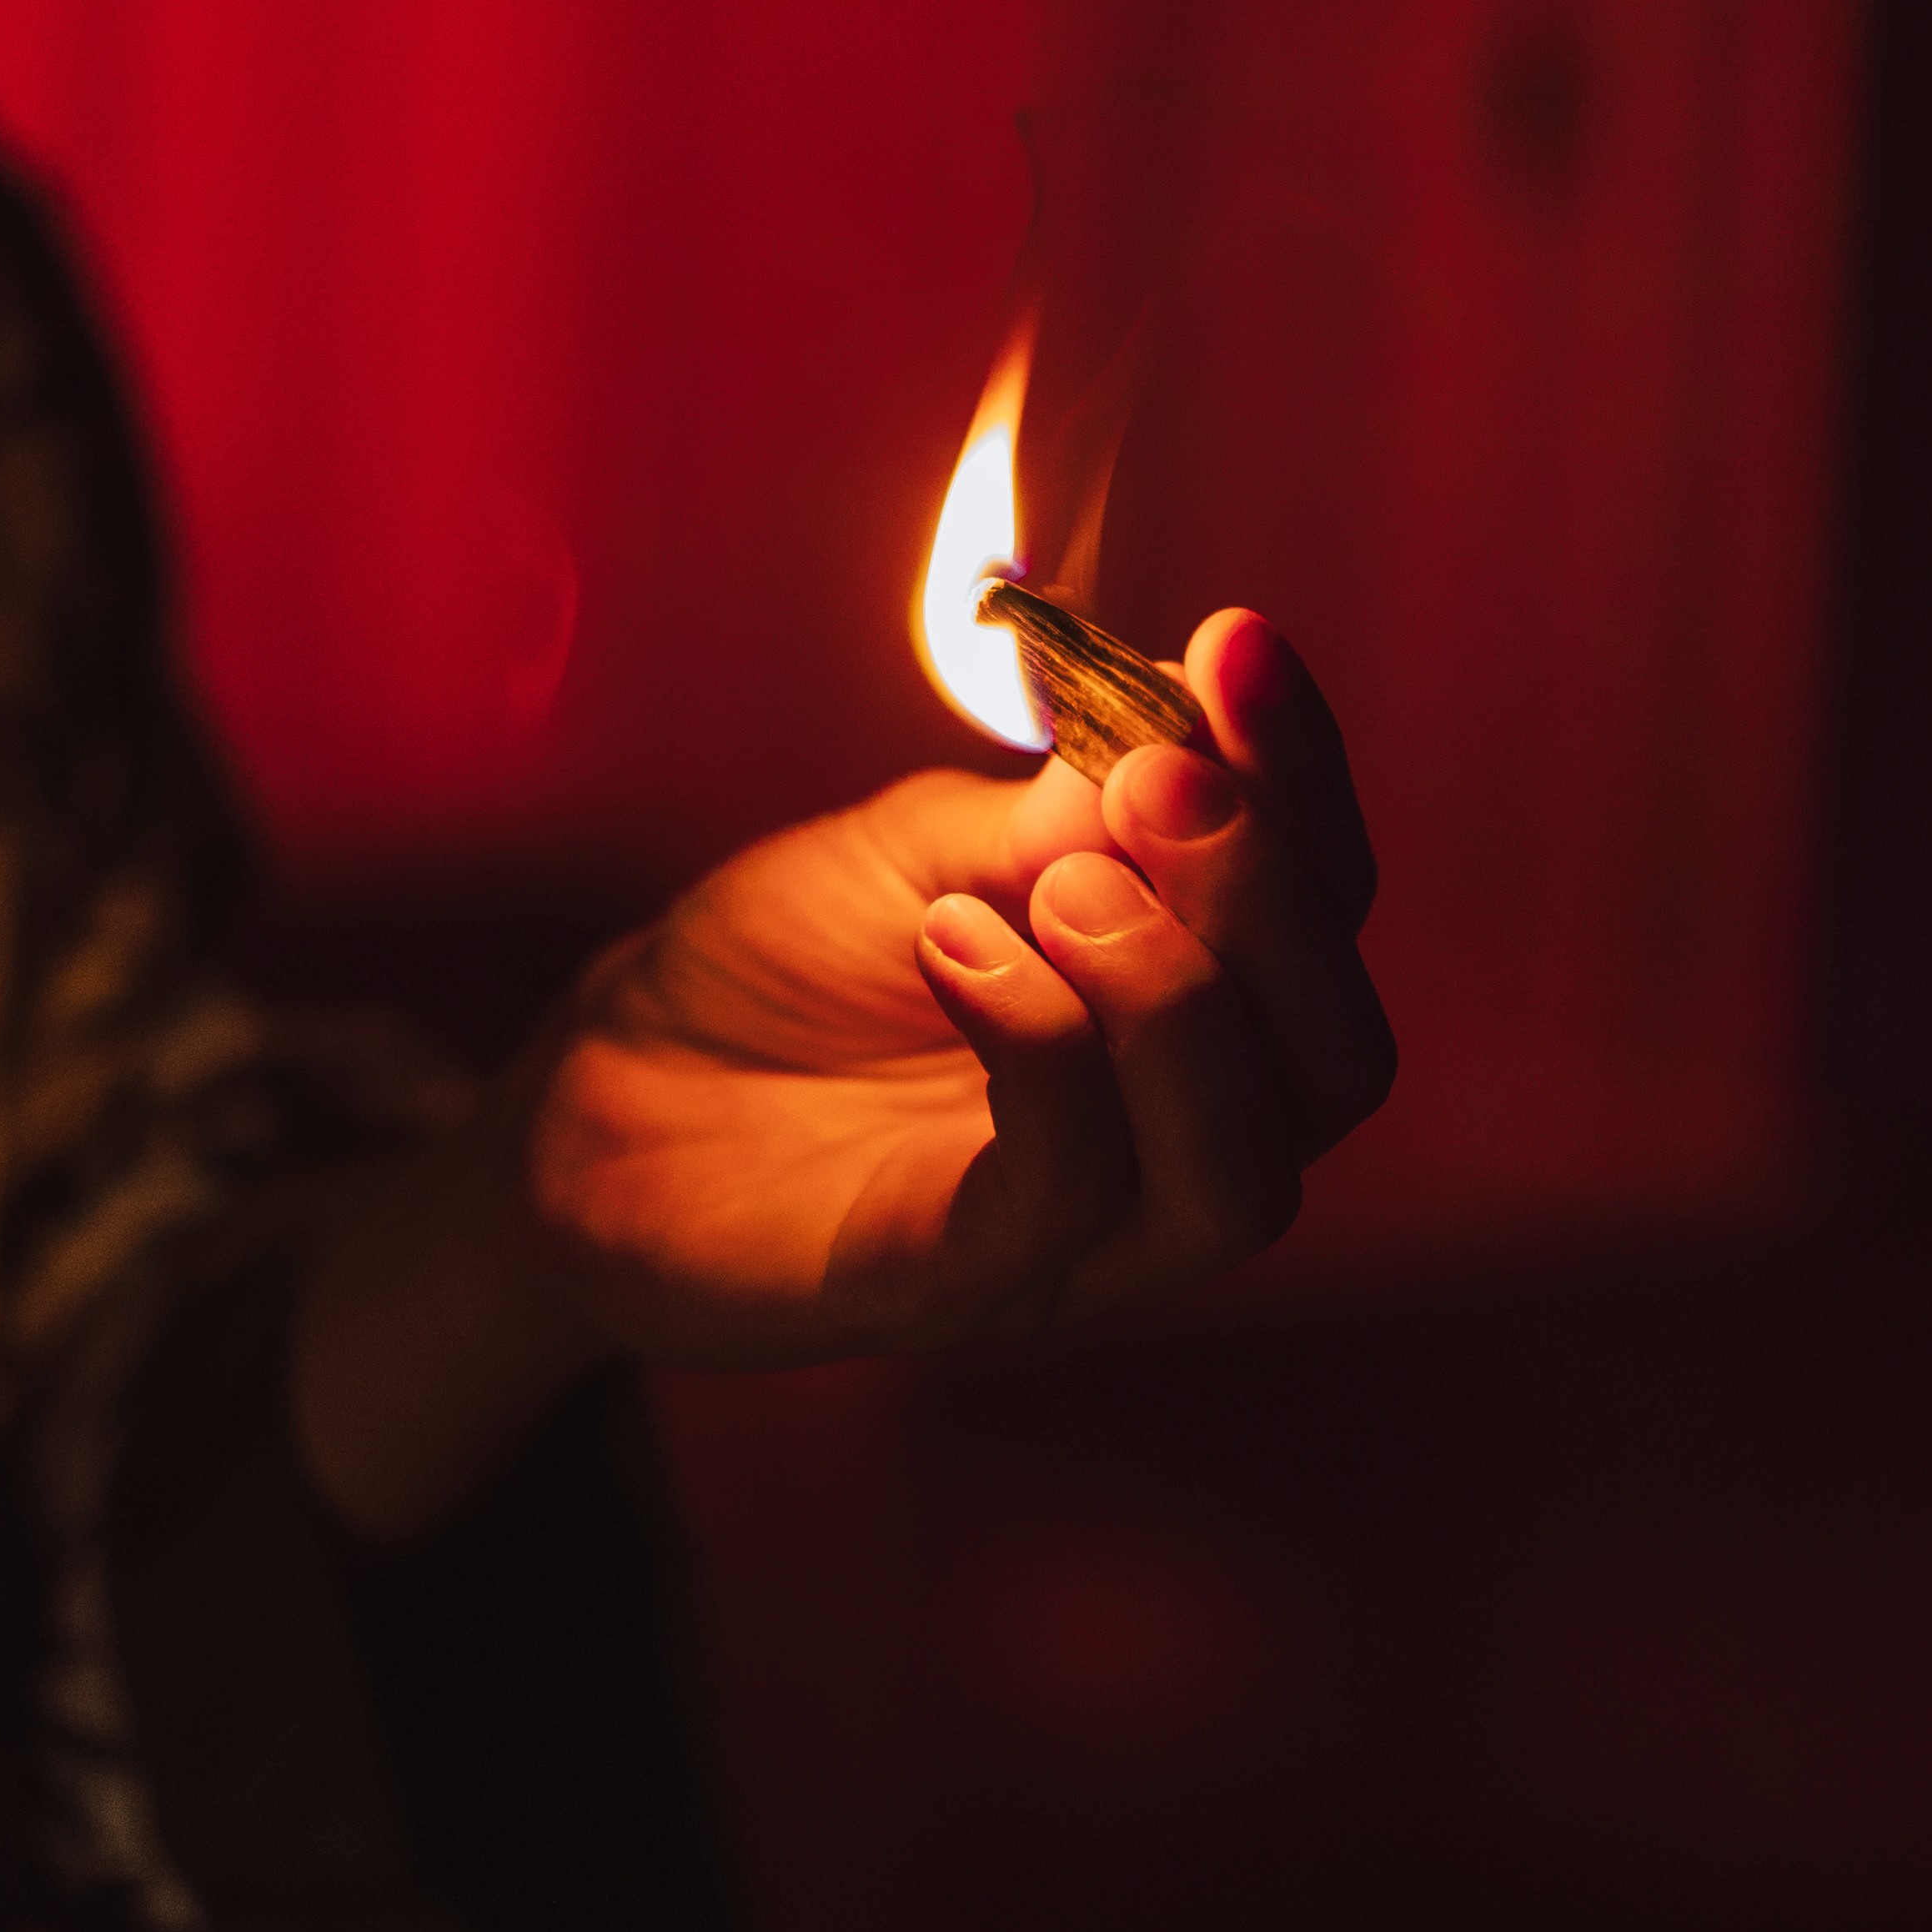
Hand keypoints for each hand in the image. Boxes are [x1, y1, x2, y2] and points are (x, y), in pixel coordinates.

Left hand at [290, 605, 1391, 1525]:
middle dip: (1275, 902)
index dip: (1305, 776)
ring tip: (1059, 881)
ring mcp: (1074, 1237)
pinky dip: (1041, 1047)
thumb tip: (1190, 733)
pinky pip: (1065, 1197)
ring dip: (1179, 998)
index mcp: (1188, 1013)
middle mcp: (1165, 1141)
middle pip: (1336, 1063)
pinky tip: (952, 943)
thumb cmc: (778, 968)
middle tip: (1160, 781)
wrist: (595, 1091)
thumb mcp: (928, 850)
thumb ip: (1059, 818)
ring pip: (1242, 1170)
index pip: (1326, 913)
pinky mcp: (957, 1287)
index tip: (1236, 644)